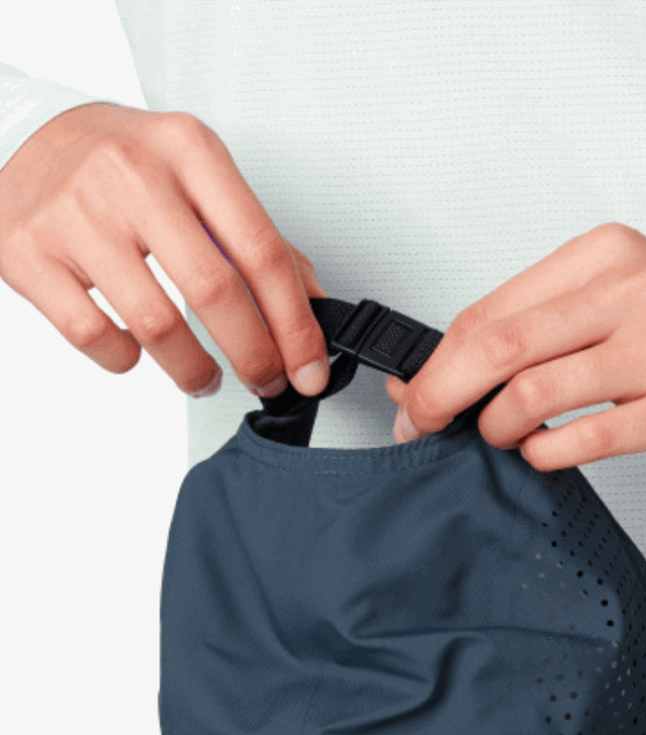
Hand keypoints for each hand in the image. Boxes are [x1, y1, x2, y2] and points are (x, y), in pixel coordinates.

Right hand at [0, 102, 329, 398]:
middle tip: (265, 381)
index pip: (263, 253)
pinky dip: (126, 361)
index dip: (296, 326)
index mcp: (191, 152)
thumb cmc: (127, 162)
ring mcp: (77, 214)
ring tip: (206, 378)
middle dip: (254, 356)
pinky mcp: (30, 253)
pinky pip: (93, 335)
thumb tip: (312, 307)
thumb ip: (257, 237)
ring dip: (194, 371)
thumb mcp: (200, 175)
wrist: (27, 136)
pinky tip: (138, 353)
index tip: (309, 368)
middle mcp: (134, 176)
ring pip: (156, 325)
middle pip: (216, 292)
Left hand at [385, 223, 645, 471]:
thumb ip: (538, 321)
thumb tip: (447, 367)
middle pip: (500, 347)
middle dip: (442, 396)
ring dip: (495, 427)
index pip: (489, 310)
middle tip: (420, 426)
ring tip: (497, 437)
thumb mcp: (617, 290)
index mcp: (603, 255)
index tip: (413, 395)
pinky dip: (545, 453)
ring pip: (535, 392)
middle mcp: (631, 292)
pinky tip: (539, 454)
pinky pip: (588, 436)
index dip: (437, 361)